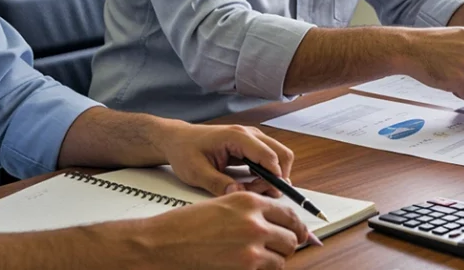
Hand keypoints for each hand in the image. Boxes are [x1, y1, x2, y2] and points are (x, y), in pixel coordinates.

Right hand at [131, 192, 308, 269]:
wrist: (162, 243)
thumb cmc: (185, 225)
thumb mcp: (223, 205)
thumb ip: (251, 212)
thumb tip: (275, 223)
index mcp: (249, 201)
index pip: (289, 213)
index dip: (297, 226)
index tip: (302, 233)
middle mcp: (254, 220)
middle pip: (291, 236)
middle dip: (286, 244)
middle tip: (277, 249)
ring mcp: (251, 244)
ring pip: (283, 256)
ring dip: (275, 259)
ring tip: (258, 259)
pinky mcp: (245, 266)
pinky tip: (248, 267)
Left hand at [161, 122, 295, 196]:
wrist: (177, 140)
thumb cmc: (185, 151)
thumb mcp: (196, 172)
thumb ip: (218, 184)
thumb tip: (237, 195)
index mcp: (237, 136)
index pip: (268, 155)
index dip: (274, 176)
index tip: (272, 194)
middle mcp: (249, 134)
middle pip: (281, 153)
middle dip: (278, 176)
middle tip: (264, 194)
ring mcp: (251, 138)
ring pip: (278, 156)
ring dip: (273, 175)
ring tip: (253, 190)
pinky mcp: (250, 145)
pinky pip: (268, 158)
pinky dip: (266, 173)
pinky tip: (251, 184)